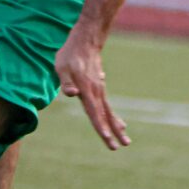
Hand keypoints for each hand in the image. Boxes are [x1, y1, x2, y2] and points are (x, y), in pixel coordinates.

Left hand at [54, 32, 129, 150]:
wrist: (86, 41)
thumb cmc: (69, 55)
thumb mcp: (61, 67)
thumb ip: (66, 82)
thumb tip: (72, 94)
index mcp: (86, 90)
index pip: (93, 112)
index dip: (99, 126)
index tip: (107, 138)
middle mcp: (96, 92)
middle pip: (104, 115)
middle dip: (111, 132)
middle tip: (120, 146)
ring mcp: (100, 90)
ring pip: (109, 112)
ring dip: (116, 127)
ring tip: (126, 141)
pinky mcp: (100, 88)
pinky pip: (108, 106)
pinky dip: (114, 116)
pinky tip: (120, 124)